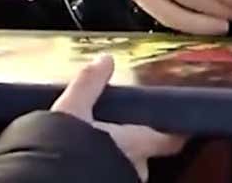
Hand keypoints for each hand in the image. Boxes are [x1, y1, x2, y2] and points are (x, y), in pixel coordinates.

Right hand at [52, 55, 186, 181]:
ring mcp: (122, 181)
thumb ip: (90, 83)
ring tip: (95, 146)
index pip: (169, 139)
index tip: (180, 124)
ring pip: (126, 168)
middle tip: (119, 129)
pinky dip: (103, 168)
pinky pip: (111, 176)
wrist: (51, 181)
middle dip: (133, 142)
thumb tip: (104, 60)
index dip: (174, 131)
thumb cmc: (68, 149)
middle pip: (144, 153)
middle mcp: (135, 167)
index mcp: (136, 143)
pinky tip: (84, 163)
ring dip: (116, 158)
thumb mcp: (73, 108)